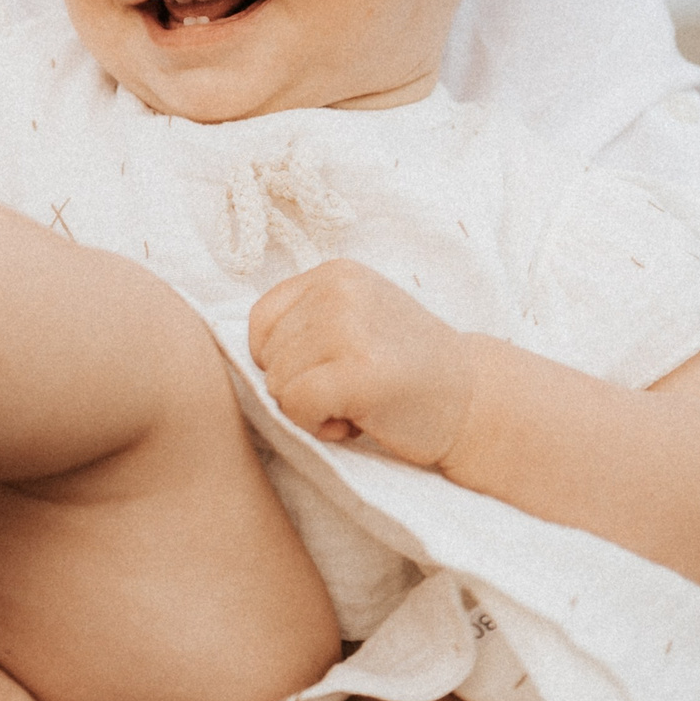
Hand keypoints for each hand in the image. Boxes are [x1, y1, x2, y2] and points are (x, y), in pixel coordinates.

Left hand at [248, 259, 476, 464]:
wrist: (476, 402)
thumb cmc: (404, 370)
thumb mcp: (353, 322)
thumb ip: (302, 323)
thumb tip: (222, 353)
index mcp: (334, 273)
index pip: (260, 321)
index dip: (283, 360)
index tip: (330, 369)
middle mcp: (338, 290)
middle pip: (265, 356)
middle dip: (300, 385)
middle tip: (354, 388)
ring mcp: (349, 327)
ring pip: (276, 384)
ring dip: (310, 408)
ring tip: (359, 401)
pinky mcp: (359, 370)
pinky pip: (295, 406)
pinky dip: (317, 426)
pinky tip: (356, 421)